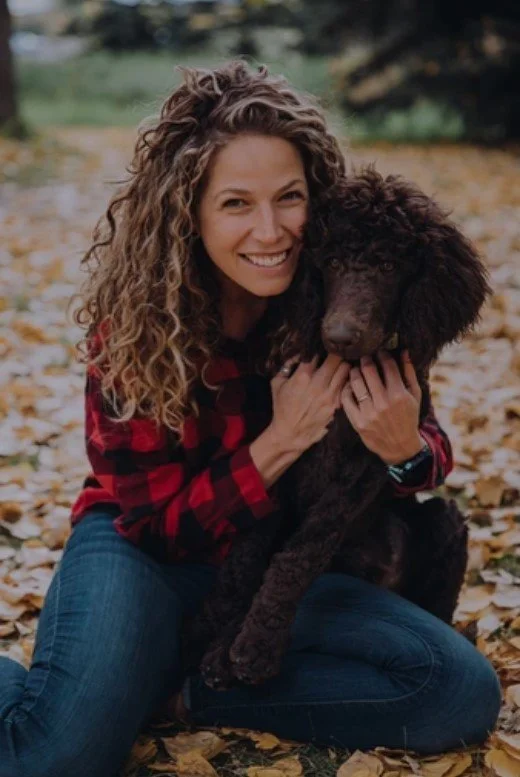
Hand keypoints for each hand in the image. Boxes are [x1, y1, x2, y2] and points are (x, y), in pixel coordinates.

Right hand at [269, 353, 350, 452]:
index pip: (317, 353)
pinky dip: (345, 380)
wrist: (290, 434)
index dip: (320, 347)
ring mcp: (329, 395)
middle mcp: (318, 384)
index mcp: (303, 376)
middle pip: (337, 358)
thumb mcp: (277, 384)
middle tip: (336, 351)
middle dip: (336, 353)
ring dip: (343, 365)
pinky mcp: (336, 405)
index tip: (321, 346)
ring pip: (346, 370)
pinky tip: (342, 379)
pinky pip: (346, 386)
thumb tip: (298, 354)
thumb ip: (287, 366)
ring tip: (341, 363)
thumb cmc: (281, 408)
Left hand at [340, 349, 422, 464]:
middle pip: (369, 370)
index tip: (380, 352)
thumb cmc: (409, 418)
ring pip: (356, 383)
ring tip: (356, 369)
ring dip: (355, 371)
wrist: (400, 447)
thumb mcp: (415, 396)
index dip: (382, 355)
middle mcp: (383, 403)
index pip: (388, 366)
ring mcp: (369, 413)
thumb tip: (404, 351)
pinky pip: (347, 399)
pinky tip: (350, 385)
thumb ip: (409, 373)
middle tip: (364, 357)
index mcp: (399, 395)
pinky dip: (347, 389)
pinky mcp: (358, 422)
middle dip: (366, 359)